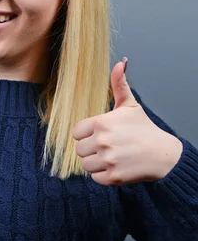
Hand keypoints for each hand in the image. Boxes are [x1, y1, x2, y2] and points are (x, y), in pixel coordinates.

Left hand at [72, 59, 182, 185]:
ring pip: (85, 164)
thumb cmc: (144, 129)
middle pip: (79, 149)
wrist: (164, 155)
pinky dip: (103, 175)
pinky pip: (95, 177)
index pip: (76, 132)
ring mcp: (108, 160)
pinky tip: (116, 166)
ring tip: (111, 156)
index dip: (86, 134)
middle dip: (91, 149)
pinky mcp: (114, 176)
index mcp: (102, 123)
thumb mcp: (130, 105)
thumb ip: (119, 84)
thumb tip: (120, 62)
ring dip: (95, 163)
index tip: (100, 134)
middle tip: (108, 146)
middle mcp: (103, 141)